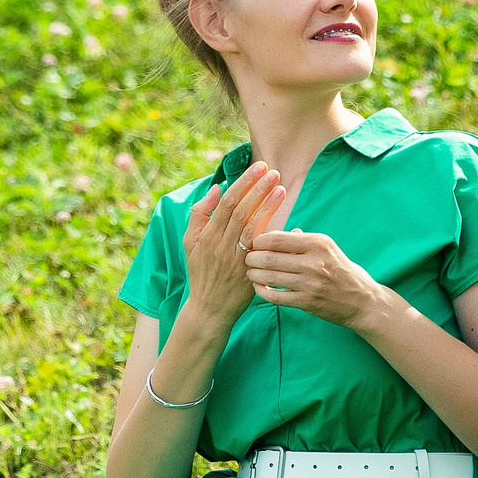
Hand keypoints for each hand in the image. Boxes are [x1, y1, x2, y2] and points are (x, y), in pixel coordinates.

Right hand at [182, 162, 286, 328]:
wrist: (209, 309)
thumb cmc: (201, 272)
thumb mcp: (190, 243)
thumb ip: (199, 214)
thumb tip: (215, 189)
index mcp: (207, 235)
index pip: (226, 202)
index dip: (243, 183)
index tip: (258, 168)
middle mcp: (220, 245)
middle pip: (240, 211)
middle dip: (257, 189)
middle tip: (273, 171)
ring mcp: (235, 259)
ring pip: (252, 227)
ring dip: (268, 206)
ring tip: (281, 188)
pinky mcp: (248, 271)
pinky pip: (262, 249)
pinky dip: (274, 233)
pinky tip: (287, 221)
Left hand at [243, 228, 390, 328]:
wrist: (362, 300)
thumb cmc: (341, 270)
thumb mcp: (326, 249)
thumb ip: (300, 241)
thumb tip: (272, 234)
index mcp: (318, 243)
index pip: (278, 238)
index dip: (259, 240)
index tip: (252, 242)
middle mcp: (314, 262)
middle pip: (269, 257)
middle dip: (251, 257)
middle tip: (245, 258)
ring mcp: (310, 283)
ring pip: (269, 276)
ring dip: (253, 274)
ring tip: (249, 271)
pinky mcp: (307, 302)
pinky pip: (275, 296)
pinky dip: (261, 290)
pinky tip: (258, 286)